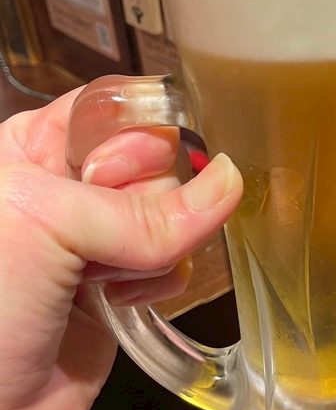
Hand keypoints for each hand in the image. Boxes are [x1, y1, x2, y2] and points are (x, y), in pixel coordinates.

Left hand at [0, 88, 241, 409]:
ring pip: (176, 215)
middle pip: (156, 162)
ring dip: (156, 245)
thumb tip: (231, 185)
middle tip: (101, 238)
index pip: (116, 110)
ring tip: (102, 277)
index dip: (138, 135)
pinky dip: (164, 279)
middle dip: (147, 199)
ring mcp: (97, 244)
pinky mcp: (123, 292)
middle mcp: (67, 190)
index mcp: (30, 150)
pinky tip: (122, 299)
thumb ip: (139, 209)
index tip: (127, 171)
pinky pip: (176, 264)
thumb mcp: (41, 226)